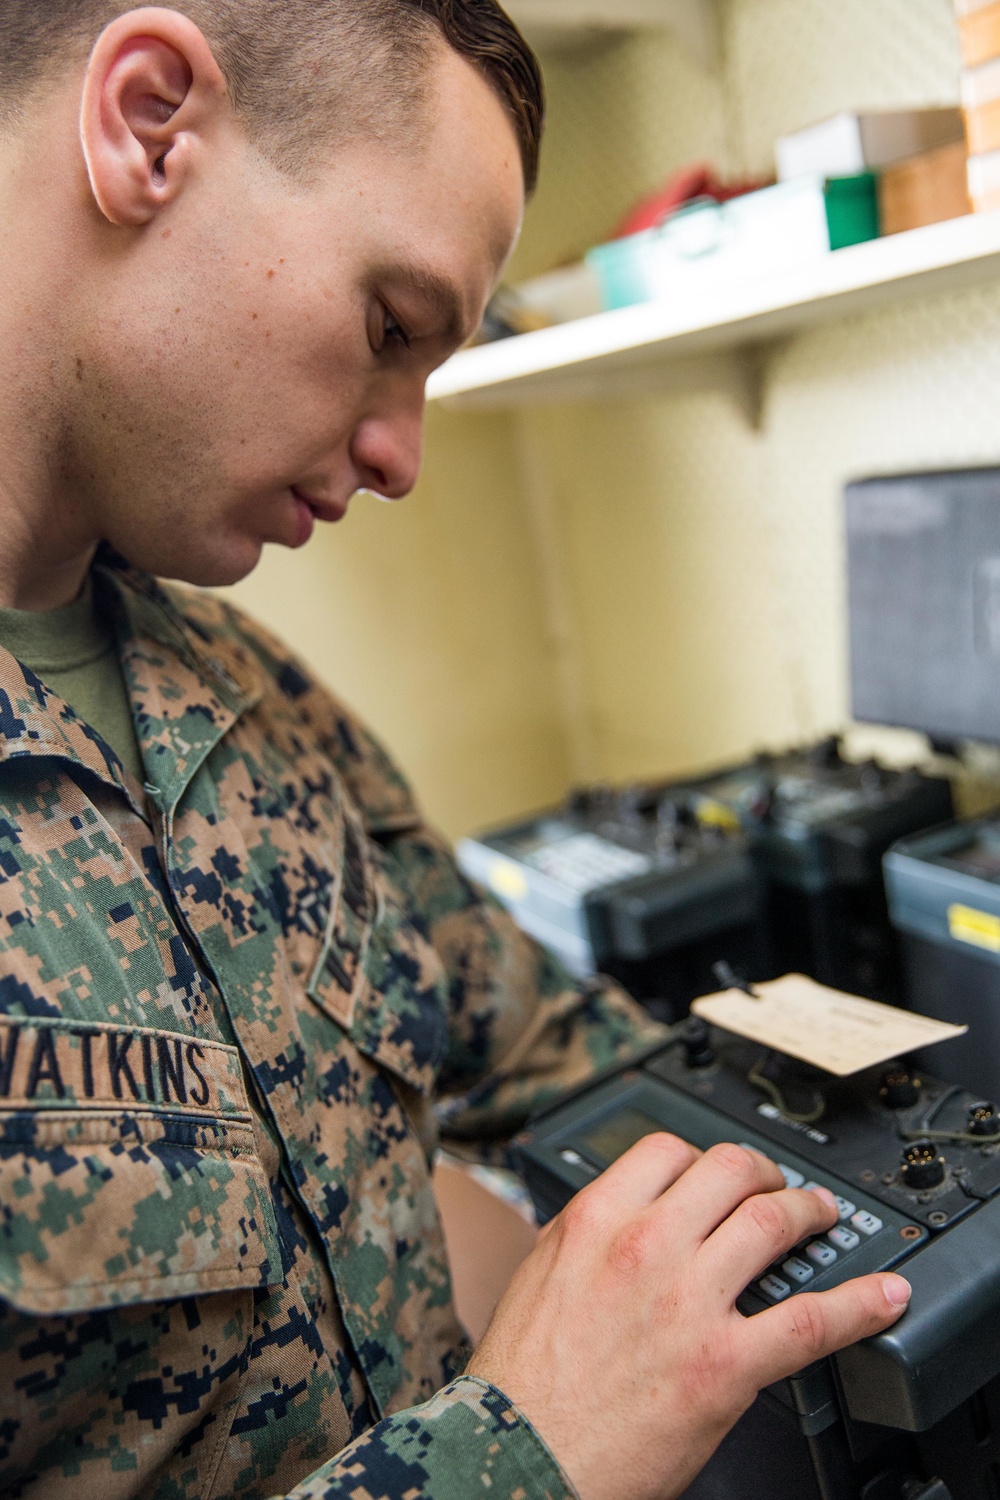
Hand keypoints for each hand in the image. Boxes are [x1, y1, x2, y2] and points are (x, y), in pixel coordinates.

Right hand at [468, 1134, 909, 1499]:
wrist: (521, 1455)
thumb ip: (590, 1235)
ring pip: (772, 1222)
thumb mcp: (540, 1274)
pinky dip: (859, 1304)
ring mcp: (689, 1302)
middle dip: (764, 1172)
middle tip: (776, 1186)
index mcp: (597, 1220)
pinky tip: (883, 1295)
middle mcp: (647, 1247)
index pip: (668, 1151)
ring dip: (810, 1211)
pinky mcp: (725, 1364)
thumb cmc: (524, 1379)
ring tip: (823, 1217)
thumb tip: (624, 1215)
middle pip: (730, 1171)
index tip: (717, 1174)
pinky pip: (810, 1321)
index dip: (702, 1157)